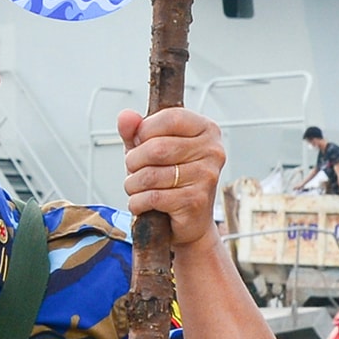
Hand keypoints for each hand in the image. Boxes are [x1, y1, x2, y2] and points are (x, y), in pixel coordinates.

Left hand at [119, 107, 224, 250]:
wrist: (190, 222)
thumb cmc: (171, 180)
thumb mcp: (150, 149)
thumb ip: (135, 130)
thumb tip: (125, 116)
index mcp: (206, 130)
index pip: (171, 117)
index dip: (145, 129)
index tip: (138, 141)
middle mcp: (212, 151)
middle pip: (158, 148)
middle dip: (133, 160)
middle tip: (132, 169)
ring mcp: (207, 176)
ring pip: (151, 175)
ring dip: (132, 184)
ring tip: (135, 188)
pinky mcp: (196, 201)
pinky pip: (153, 197)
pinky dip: (137, 202)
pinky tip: (141, 203)